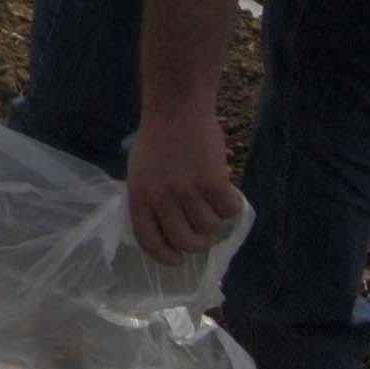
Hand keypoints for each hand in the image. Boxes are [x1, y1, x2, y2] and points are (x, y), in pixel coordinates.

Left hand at [125, 107, 242, 266]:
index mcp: (138, 196)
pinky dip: (232, 205)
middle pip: (185, 241)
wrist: (176, 108)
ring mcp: (186, 189)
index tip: (178, 261)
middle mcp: (160, 197)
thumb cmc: (158, 141)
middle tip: (204, 233)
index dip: (165, 256)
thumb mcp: (140, 173)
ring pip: (209, 227)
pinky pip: (229, 210)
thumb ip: (150, 202)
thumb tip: (168, 236)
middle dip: (198, 243)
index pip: (150, 241)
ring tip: (211, 201)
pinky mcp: (212, 180)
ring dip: (215, 220)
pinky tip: (226, 193)